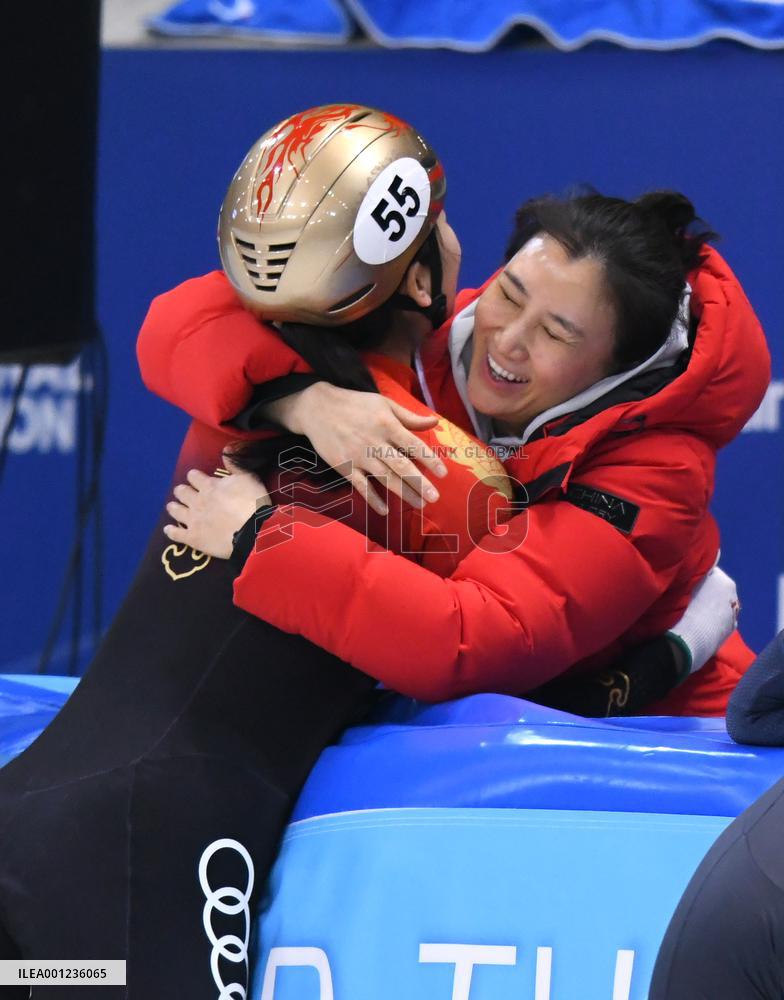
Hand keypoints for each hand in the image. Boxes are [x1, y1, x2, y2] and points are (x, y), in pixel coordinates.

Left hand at [163, 459, 270, 558]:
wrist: (253, 531)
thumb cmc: (253, 503)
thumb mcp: (249, 478)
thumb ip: (234, 465)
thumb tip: (226, 449)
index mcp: (209, 486)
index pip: (194, 477)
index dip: (194, 476)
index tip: (195, 477)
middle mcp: (197, 501)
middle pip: (182, 492)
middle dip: (181, 490)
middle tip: (183, 492)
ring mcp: (193, 520)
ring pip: (176, 511)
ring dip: (173, 507)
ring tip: (172, 507)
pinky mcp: (193, 538)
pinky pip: (176, 534)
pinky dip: (170, 531)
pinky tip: (167, 530)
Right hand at [266, 381, 448, 515]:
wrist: (317, 408)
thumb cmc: (355, 404)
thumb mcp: (384, 403)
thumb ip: (409, 416)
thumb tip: (434, 423)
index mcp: (387, 424)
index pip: (413, 445)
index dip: (430, 459)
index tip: (443, 473)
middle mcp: (374, 442)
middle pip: (401, 466)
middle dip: (419, 483)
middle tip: (435, 498)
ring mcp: (358, 456)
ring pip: (385, 478)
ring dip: (403, 493)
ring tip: (420, 504)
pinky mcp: (344, 466)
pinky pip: (361, 486)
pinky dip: (372, 499)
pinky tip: (385, 510)